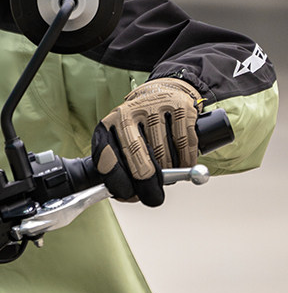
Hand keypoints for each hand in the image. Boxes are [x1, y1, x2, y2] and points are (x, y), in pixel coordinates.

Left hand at [91, 78, 203, 206]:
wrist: (162, 95)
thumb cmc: (139, 129)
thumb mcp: (121, 143)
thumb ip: (120, 167)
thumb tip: (127, 196)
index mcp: (107, 127)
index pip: (106, 157)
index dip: (118, 181)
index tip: (129, 195)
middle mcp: (126, 114)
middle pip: (136, 153)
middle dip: (145, 181)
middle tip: (153, 197)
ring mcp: (152, 107)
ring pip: (162, 151)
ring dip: (168, 171)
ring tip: (169, 174)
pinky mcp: (178, 106)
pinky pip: (183, 141)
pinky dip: (186, 159)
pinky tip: (185, 165)